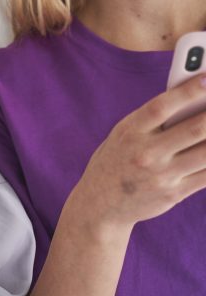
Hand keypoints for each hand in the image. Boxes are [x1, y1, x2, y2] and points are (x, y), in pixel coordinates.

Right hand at [65, 74, 205, 230]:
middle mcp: (145, 154)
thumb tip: (196, 100)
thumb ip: (153, 121)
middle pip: (194, 130)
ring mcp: (161, 176)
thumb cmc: (116, 160)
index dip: (187, 91)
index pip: (161, 107)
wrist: (100, 204)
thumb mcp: (124, 135)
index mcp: (129, 132)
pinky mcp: (174, 194)